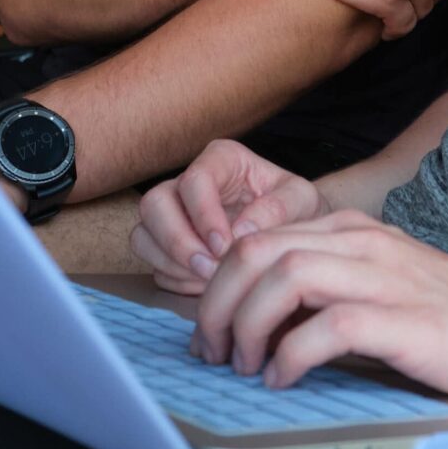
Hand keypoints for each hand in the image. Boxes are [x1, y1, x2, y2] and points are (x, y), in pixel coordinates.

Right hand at [132, 141, 327, 293]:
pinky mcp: (168, 246)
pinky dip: (175, 279)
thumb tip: (240, 232)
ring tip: (208, 281)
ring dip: (171, 263)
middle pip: (154, 204)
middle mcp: (189, 183)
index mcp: (222, 160)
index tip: (225, 246)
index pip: (195, 179)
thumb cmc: (298, 211)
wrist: (294, 236)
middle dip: (177, 242)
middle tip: (209, 270)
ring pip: (144, 234)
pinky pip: (152, 264)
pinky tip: (204, 288)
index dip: (203, 215)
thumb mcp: (303, 201)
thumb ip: (278, 208)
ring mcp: (174, 215)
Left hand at [190, 212, 447, 399]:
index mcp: (351, 233)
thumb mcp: (380, 286)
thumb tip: (259, 324)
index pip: (255, 239)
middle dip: (217, 306)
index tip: (211, 334)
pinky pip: (329, 327)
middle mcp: (362, 245)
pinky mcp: (407, 322)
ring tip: (246, 367)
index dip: (217, 288)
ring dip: (247, 326)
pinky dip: (292, 356)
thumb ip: (327, 291)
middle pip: (255, 252)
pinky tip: (285, 379)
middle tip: (214, 354)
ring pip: (283, 278)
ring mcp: (385, 279)